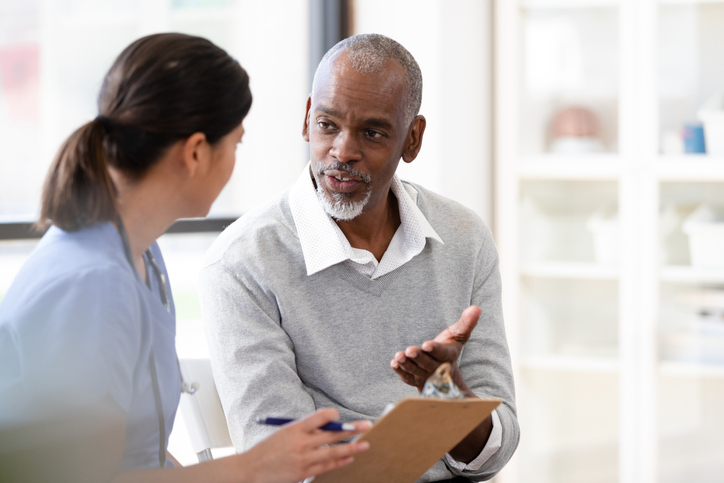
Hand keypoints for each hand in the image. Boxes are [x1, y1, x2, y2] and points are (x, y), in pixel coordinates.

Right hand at [242, 408, 370, 482]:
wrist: (250, 470)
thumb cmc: (268, 450)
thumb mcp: (284, 433)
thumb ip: (304, 430)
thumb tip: (327, 427)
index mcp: (295, 428)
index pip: (321, 416)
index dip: (333, 416)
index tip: (338, 417)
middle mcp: (301, 442)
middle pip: (332, 433)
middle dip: (352, 429)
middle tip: (367, 426)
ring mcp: (304, 459)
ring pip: (334, 451)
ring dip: (352, 447)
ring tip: (365, 444)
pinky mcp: (304, 473)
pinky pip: (327, 466)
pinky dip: (340, 461)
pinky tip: (349, 458)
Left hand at [390, 305, 480, 391]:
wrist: (443, 373)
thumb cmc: (449, 348)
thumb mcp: (458, 335)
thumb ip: (466, 323)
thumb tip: (476, 308)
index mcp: (448, 356)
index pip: (441, 353)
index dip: (434, 349)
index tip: (426, 345)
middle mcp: (436, 368)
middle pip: (427, 363)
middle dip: (418, 357)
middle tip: (409, 350)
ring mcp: (424, 375)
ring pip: (415, 371)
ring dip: (406, 364)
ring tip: (398, 357)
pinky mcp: (414, 379)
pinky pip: (407, 377)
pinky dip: (400, 371)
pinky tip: (394, 363)